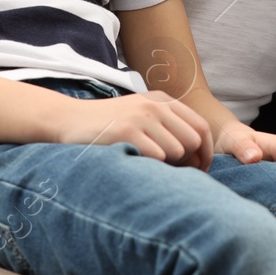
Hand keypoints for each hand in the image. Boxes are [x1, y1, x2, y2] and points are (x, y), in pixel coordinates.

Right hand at [51, 90, 212, 169]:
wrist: (68, 120)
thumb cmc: (108, 126)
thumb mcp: (141, 116)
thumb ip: (168, 128)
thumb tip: (199, 158)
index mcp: (162, 100)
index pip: (202, 127)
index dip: (206, 152)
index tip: (201, 171)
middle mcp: (155, 105)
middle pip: (193, 141)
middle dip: (189, 162)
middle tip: (174, 174)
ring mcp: (141, 116)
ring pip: (176, 151)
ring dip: (166, 165)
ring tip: (145, 162)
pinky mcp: (127, 131)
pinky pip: (156, 156)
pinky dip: (149, 165)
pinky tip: (133, 160)